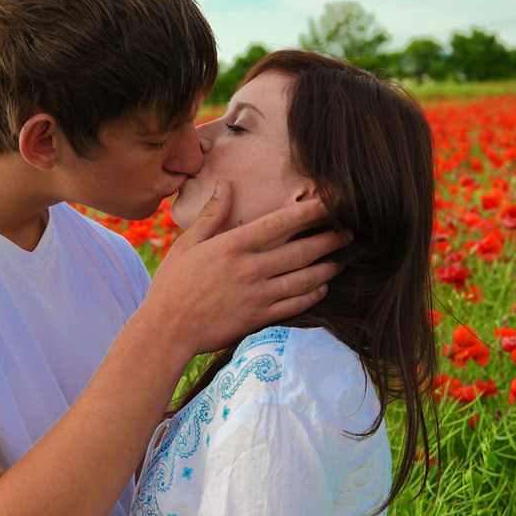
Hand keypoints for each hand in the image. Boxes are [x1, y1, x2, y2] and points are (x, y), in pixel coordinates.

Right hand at [142, 182, 343, 355]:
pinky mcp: (257, 319)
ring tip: (341, 260)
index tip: (329, 202)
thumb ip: (212, 215)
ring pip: (302, 280)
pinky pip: (292, 306)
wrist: (166, 331)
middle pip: (299, 251)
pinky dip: (311, 297)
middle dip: (328, 239)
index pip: (279, 223)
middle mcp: (249, 269)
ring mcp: (255, 296)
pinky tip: (321, 289)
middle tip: (348, 232)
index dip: (308, 211)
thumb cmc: (172, 286)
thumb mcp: (187, 245)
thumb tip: (225, 184)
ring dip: (325, 268)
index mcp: (232, 246)